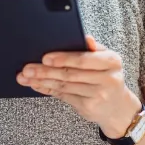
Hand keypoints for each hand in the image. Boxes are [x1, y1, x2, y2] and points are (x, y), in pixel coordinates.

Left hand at [16, 35, 140, 136]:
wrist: (118, 107)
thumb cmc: (107, 76)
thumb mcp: (106, 60)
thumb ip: (93, 48)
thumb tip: (85, 37)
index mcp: (112, 61)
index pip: (84, 59)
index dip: (63, 58)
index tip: (45, 57)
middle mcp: (107, 79)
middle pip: (70, 74)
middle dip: (46, 71)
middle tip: (28, 68)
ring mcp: (98, 95)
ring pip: (64, 86)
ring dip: (42, 81)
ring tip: (26, 76)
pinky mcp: (88, 107)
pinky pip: (63, 96)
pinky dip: (46, 89)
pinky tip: (35, 85)